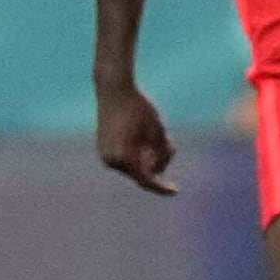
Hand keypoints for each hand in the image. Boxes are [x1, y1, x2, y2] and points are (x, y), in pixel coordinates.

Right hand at [94, 77, 176, 192]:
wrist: (114, 89)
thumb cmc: (138, 107)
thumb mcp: (158, 129)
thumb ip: (163, 152)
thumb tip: (159, 172)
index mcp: (123, 156)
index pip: (145, 179)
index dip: (161, 187)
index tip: (175, 191)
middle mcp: (110, 160)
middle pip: (141, 173)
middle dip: (157, 162)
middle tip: (167, 141)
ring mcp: (105, 156)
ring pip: (134, 166)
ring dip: (147, 157)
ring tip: (154, 132)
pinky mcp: (104, 150)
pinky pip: (125, 159)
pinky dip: (137, 153)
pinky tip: (140, 134)